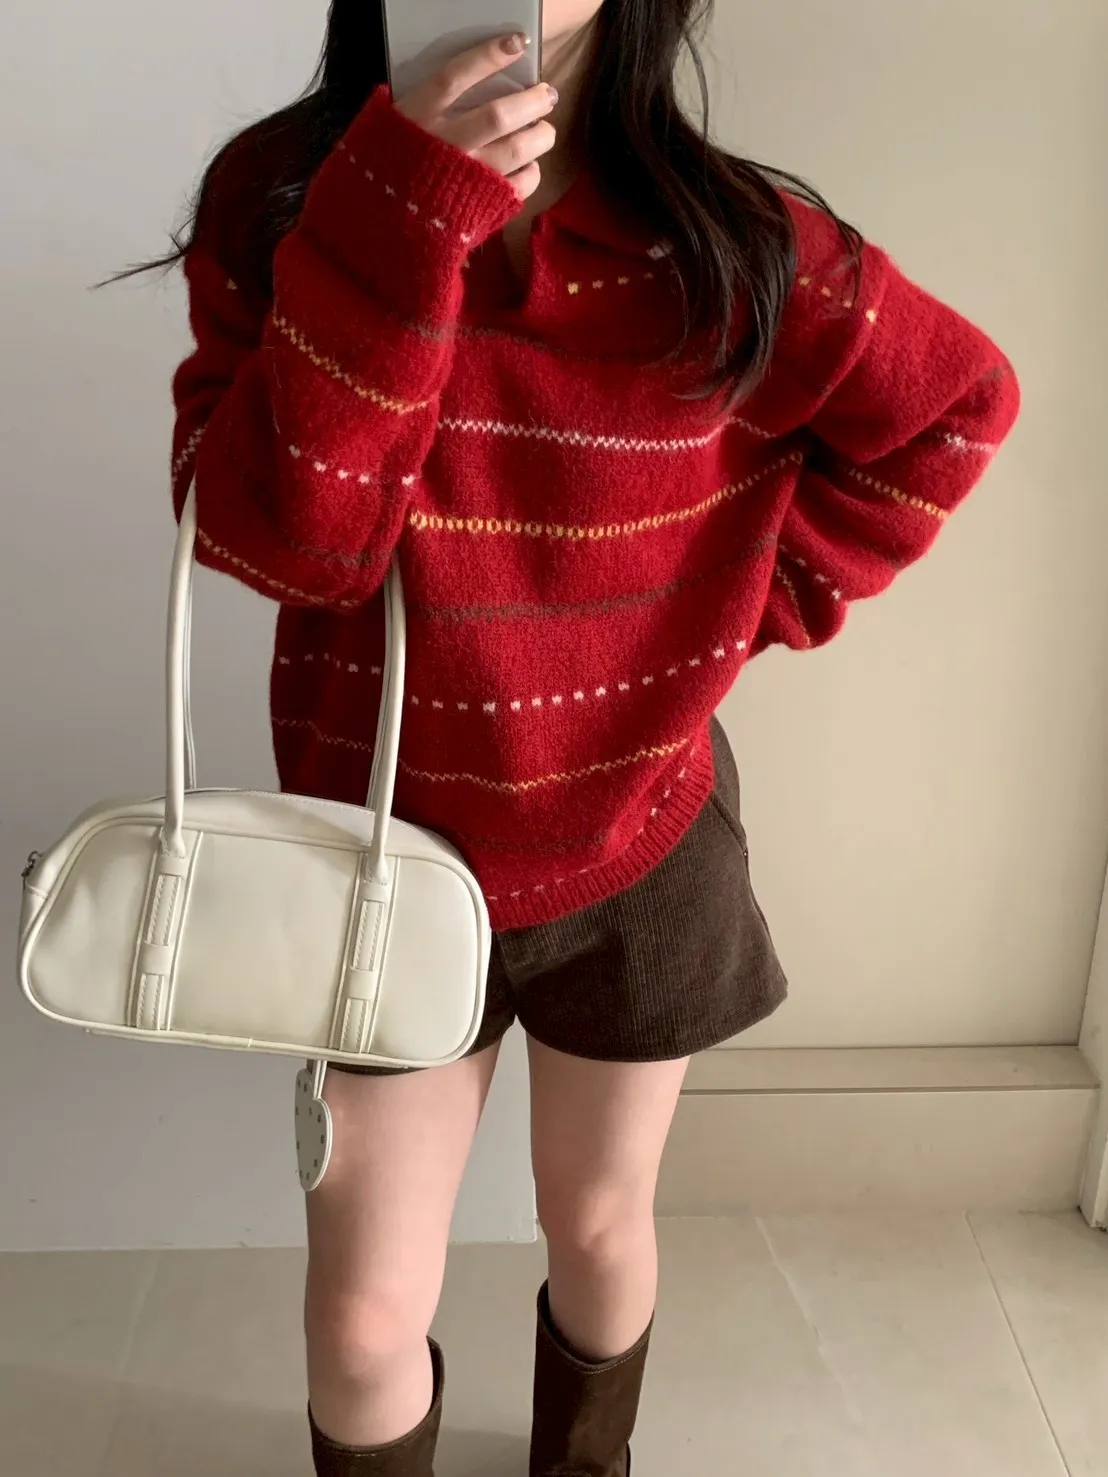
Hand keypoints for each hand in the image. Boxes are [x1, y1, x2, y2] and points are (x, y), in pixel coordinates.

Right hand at [395, 34, 557, 200]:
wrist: (382, 228)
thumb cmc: (386, 172)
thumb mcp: (389, 129)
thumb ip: (420, 107)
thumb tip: (462, 85)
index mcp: (416, 120)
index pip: (454, 78)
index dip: (487, 58)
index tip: (516, 44)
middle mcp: (444, 146)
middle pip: (496, 116)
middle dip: (530, 102)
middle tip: (547, 95)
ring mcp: (465, 179)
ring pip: (515, 150)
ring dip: (539, 137)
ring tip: (545, 131)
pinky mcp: (480, 207)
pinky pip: (517, 186)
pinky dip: (531, 174)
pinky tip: (530, 166)